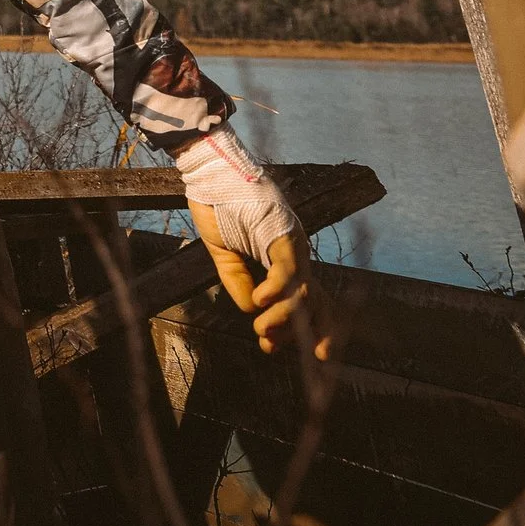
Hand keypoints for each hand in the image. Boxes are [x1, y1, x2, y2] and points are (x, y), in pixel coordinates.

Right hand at [176, 127, 328, 357]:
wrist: (208, 170)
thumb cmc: (216, 206)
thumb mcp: (224, 253)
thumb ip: (238, 281)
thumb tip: (251, 311)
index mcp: (282, 258)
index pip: (305, 298)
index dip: (309, 327)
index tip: (291, 351)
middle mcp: (294, 253)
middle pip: (316, 299)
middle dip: (314, 332)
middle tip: (302, 355)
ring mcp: (291, 243)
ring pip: (301, 290)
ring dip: (284, 317)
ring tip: (263, 333)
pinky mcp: (282, 232)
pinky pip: (286, 269)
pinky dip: (275, 290)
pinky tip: (259, 303)